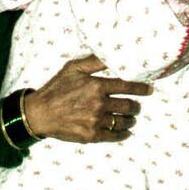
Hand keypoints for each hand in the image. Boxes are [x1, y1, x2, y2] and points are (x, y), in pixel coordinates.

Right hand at [21, 55, 151, 143]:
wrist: (39, 113)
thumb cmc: (55, 89)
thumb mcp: (73, 68)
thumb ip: (94, 61)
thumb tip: (113, 53)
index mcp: (96, 86)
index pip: (126, 87)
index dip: (141, 88)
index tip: (149, 90)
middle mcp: (99, 104)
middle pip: (128, 106)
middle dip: (136, 106)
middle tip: (137, 106)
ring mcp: (96, 121)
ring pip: (123, 121)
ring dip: (130, 119)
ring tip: (131, 118)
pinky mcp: (91, 135)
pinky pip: (114, 136)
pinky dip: (122, 134)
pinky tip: (125, 132)